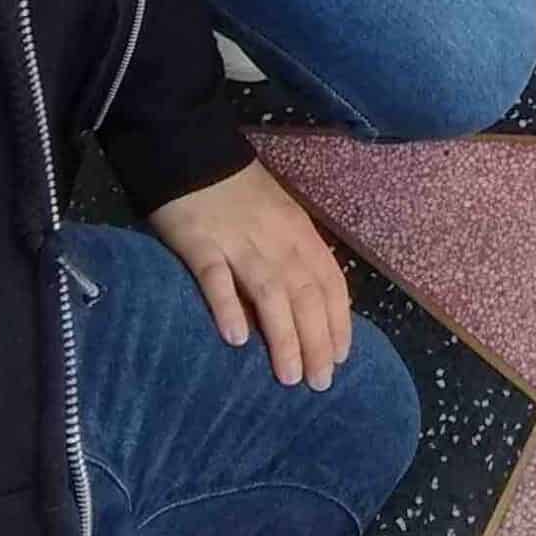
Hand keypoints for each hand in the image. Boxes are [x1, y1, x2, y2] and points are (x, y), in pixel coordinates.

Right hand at [148, 159, 351, 389]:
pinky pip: (217, 277)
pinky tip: (236, 338)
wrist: (193, 152)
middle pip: (305, 294)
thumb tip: (306, 310)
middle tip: (320, 383)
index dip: (339, 322)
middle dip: (317, 341)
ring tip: (290, 376)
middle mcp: (277, 240)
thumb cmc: (239, 193)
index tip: (342, 358)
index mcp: (300, 233)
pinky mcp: (200, 243)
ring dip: (284, 336)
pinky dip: (228, 306)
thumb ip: (293, 258)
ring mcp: (239, 241)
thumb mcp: (279, 219)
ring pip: (271, 292)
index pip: (329, 282)